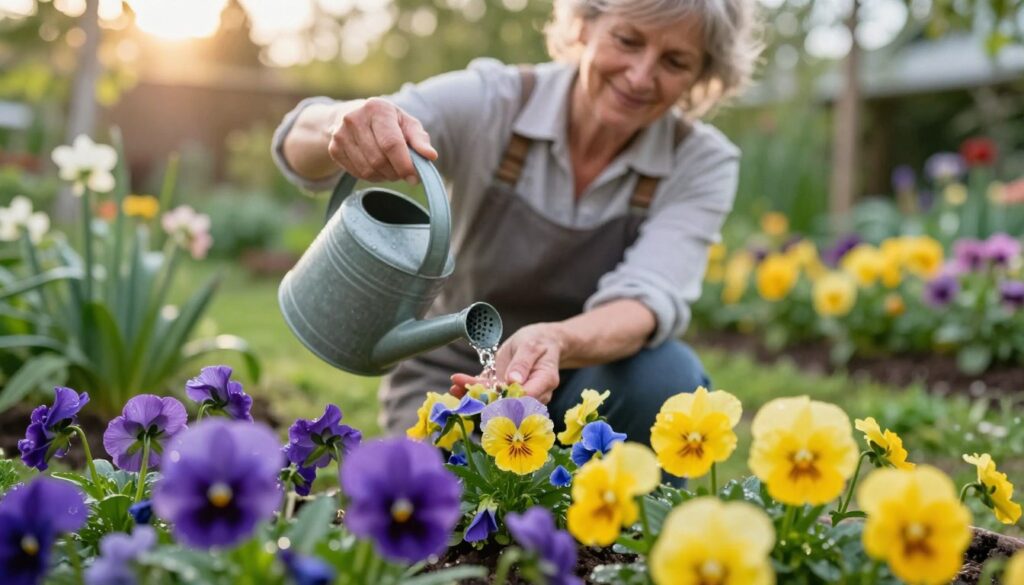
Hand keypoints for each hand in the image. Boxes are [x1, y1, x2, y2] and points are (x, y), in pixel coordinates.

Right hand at [326, 98, 437, 182]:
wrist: (353, 117)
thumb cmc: (387, 122)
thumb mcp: (406, 124)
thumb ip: (420, 139)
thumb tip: (431, 156)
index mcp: (377, 108)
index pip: (391, 143)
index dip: (404, 164)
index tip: (414, 177)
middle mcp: (354, 118)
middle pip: (379, 160)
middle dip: (395, 172)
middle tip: (403, 172)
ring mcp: (340, 134)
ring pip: (368, 170)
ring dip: (384, 176)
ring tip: (391, 168)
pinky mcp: (334, 148)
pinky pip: (357, 173)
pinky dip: (372, 177)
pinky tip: (376, 167)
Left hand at [450, 324, 564, 403]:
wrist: (541, 341)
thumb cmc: (540, 341)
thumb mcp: (531, 346)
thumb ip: (523, 363)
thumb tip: (514, 382)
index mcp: (544, 382)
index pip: (527, 397)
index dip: (506, 398)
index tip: (487, 393)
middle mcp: (533, 394)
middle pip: (508, 404)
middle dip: (483, 401)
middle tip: (462, 392)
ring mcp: (517, 394)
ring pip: (494, 400)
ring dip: (473, 396)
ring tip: (455, 387)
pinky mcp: (504, 390)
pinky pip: (488, 392)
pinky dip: (472, 389)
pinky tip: (457, 383)